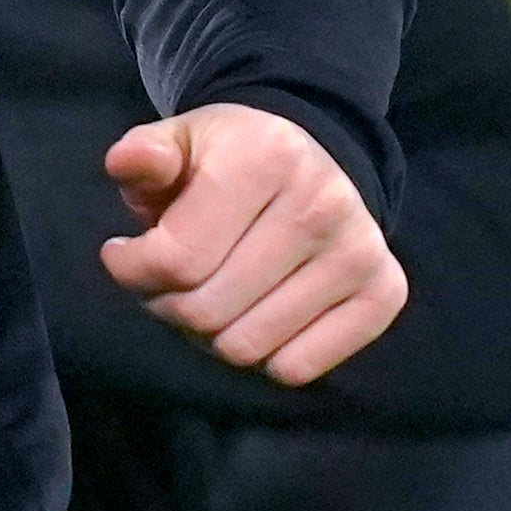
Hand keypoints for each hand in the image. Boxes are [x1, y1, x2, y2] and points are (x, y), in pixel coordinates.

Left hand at [100, 103, 406, 383]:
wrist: (312, 162)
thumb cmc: (229, 160)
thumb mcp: (179, 143)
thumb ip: (144, 156)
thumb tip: (127, 162)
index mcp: (268, 155)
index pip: (176, 260)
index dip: (132, 270)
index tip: (126, 253)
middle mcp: (322, 202)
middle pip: (207, 311)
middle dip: (169, 305)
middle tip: (171, 281)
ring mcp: (359, 251)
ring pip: (246, 348)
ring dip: (212, 336)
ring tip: (212, 295)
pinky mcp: (384, 292)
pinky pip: (297, 367)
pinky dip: (266, 355)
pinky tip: (257, 314)